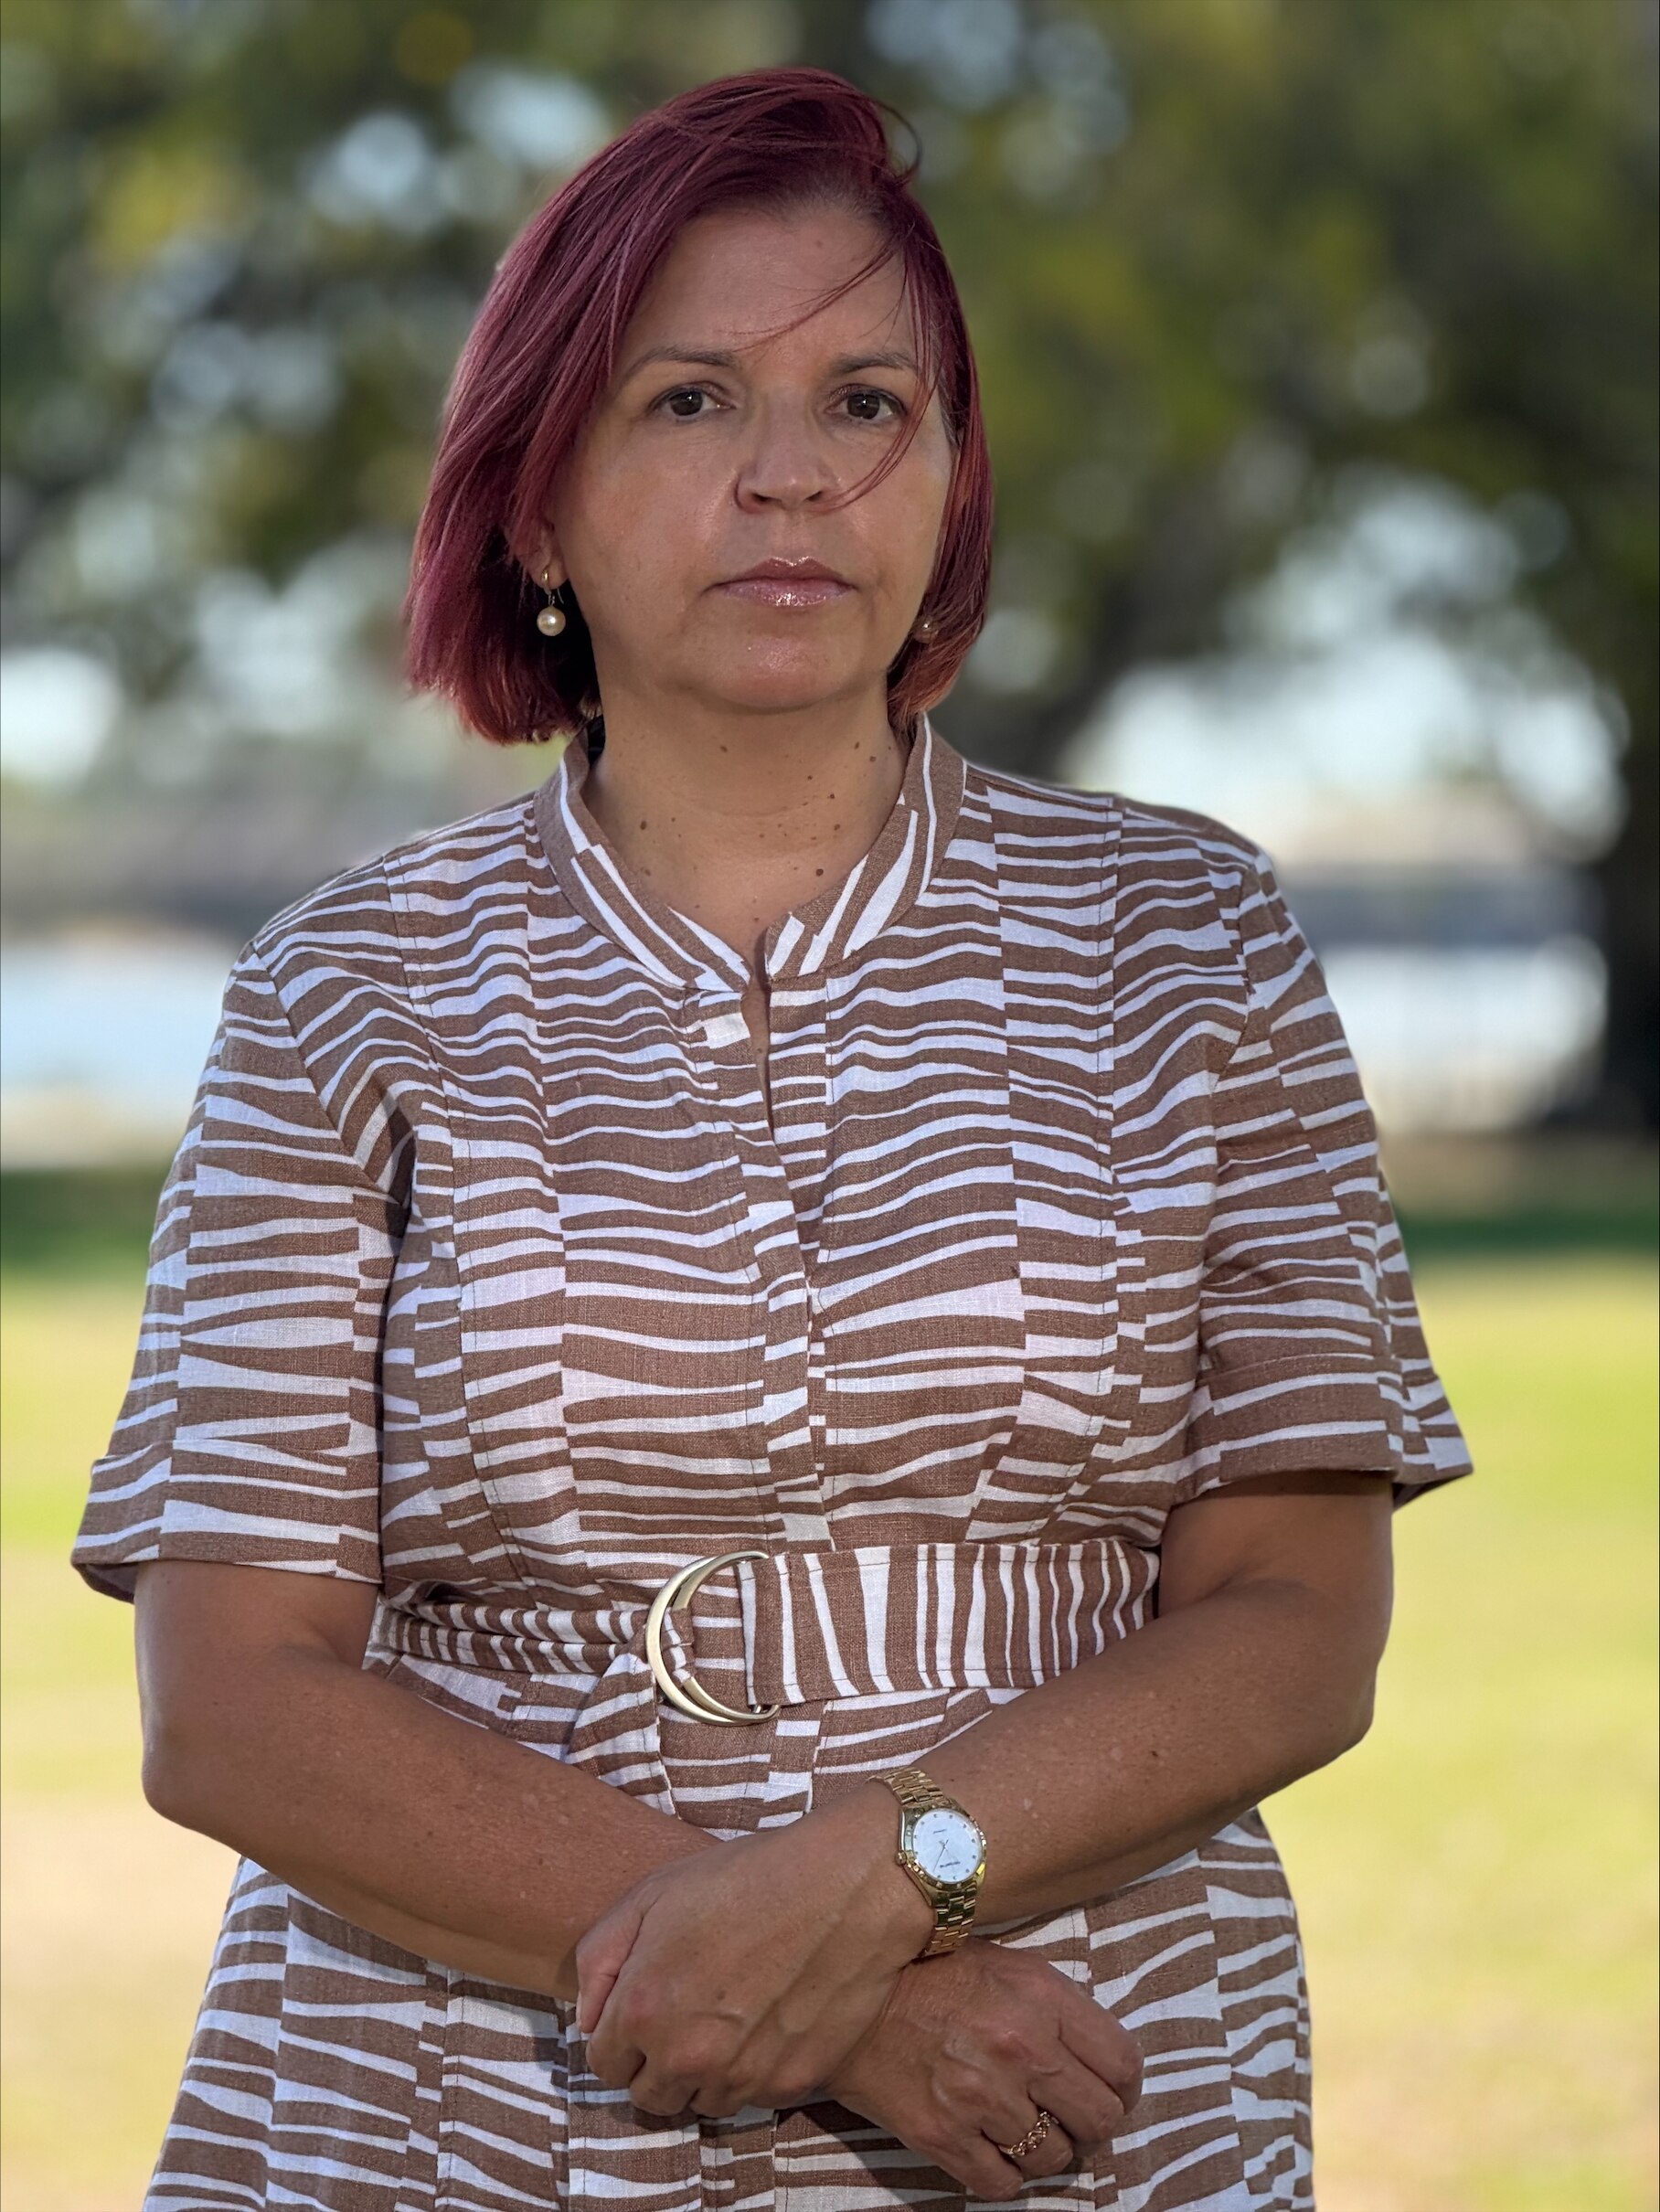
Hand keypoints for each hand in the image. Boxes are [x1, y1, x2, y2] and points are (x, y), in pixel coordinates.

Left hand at [576, 1781, 933, 2115]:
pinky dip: (751, 2071)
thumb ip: (600, 1958)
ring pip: (701, 2102)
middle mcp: (687, 2056)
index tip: (644, 2009)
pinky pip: (752, 2096)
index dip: (619, 2036)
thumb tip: (591, 2016)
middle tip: (685, 2014)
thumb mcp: (654, 1892)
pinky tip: (767, 2019)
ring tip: (729, 2015)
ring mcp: (741, 2076)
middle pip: (650, 2096)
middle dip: (656, 2062)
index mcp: (644, 2009)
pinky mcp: (790, 2084)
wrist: (846, 1886)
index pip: (603, 2065)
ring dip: (704, 2072)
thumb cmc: (749, 1877)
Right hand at [814, 1934, 1143, 2202]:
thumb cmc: (934, 1973)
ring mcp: (982, 2098)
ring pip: (1054, 2158)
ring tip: (1023, 2128)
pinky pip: (1003, 2184)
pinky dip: (1004, 2173)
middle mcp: (1020, 2048)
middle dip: (1090, 2124)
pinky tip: (991, 2146)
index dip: (1124, 2086)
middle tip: (1069, 2116)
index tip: (1109, 2090)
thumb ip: (1058, 2007)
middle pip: (1100, 2119)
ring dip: (1045, 2149)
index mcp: (1041, 1998)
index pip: (1123, 2064)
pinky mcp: (944, 2136)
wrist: (851, 1997)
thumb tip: (1100, 2056)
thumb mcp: (1007, 1963)